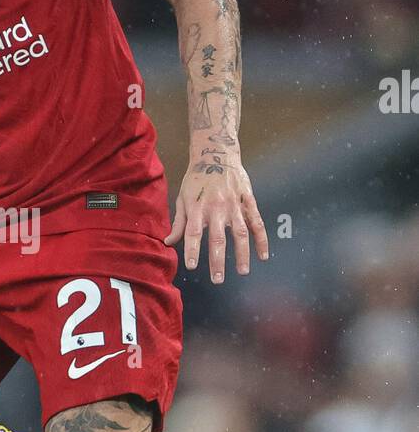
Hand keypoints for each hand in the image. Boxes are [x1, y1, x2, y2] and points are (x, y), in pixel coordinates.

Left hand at [165, 158, 267, 281]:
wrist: (216, 153)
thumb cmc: (196, 179)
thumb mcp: (182, 197)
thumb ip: (178, 222)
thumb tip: (168, 242)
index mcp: (197, 207)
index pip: (193, 232)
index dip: (192, 249)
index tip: (192, 266)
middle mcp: (216, 207)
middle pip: (217, 237)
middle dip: (217, 260)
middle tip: (218, 279)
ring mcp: (234, 204)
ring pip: (240, 233)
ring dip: (242, 254)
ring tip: (243, 271)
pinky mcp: (248, 201)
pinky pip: (257, 223)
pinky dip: (262, 239)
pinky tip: (263, 255)